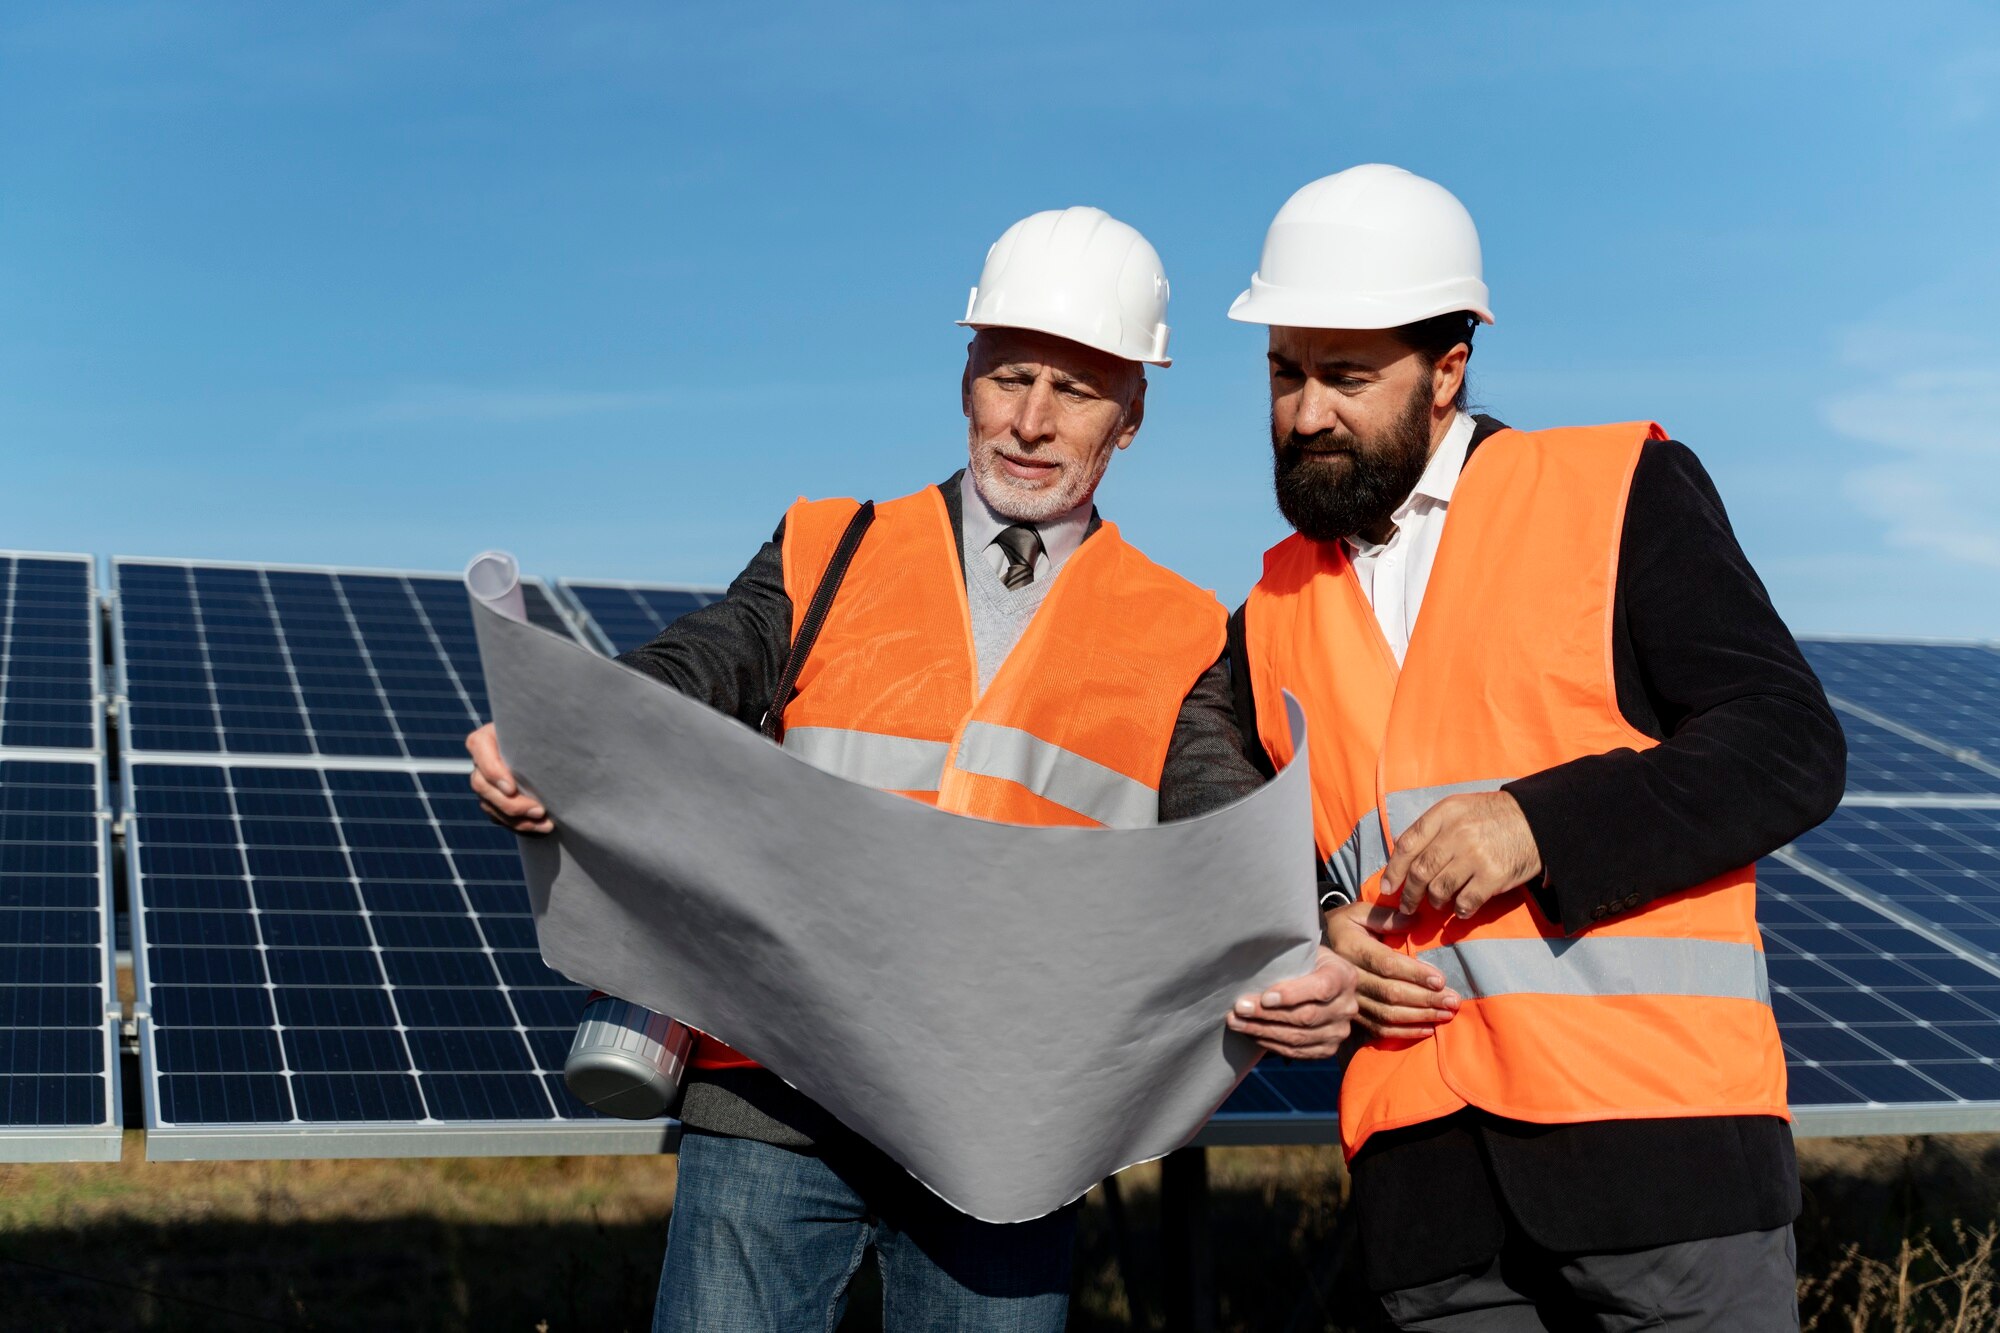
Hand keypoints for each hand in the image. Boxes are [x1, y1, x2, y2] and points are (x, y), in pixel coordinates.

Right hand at [466, 723, 553, 834]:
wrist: (548, 744)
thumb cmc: (547, 730)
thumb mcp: (542, 727)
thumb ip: (543, 731)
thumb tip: (560, 735)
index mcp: (485, 738)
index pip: (479, 750)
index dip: (493, 773)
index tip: (512, 789)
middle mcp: (480, 761)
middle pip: (482, 785)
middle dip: (511, 803)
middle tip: (540, 811)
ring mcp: (485, 782)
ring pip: (489, 806)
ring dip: (517, 820)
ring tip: (546, 824)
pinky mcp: (493, 800)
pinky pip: (499, 817)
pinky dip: (519, 825)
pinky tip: (540, 827)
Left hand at [1225, 946, 1358, 1060]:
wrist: (1323, 981)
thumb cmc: (1306, 962)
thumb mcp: (1303, 952)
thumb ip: (1288, 958)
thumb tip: (1251, 965)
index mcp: (1344, 976)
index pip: (1321, 988)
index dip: (1292, 994)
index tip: (1265, 997)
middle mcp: (1347, 1006)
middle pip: (1306, 1016)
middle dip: (1267, 1014)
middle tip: (1239, 1008)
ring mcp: (1339, 1031)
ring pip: (1299, 1038)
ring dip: (1263, 1031)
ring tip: (1236, 1022)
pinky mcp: (1328, 1049)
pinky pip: (1298, 1052)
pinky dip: (1271, 1044)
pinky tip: (1251, 1034)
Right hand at [1325, 900, 1458, 1039]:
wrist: (1312, 952)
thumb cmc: (1344, 927)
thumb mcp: (1360, 912)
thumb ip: (1386, 916)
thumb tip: (1415, 921)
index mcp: (1351, 948)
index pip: (1387, 964)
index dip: (1414, 974)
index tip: (1441, 980)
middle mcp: (1349, 978)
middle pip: (1391, 993)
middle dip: (1426, 999)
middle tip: (1453, 1001)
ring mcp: (1350, 1000)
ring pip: (1388, 1014)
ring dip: (1420, 1017)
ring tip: (1446, 1014)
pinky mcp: (1354, 1015)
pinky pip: (1380, 1029)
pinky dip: (1405, 1032)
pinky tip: (1427, 1029)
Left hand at [1381, 791, 1539, 918]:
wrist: (1537, 819)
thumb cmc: (1492, 816)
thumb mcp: (1458, 808)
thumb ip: (1431, 828)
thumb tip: (1402, 853)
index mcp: (1444, 814)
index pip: (1407, 844)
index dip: (1393, 869)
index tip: (1388, 887)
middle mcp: (1457, 834)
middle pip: (1420, 871)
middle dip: (1409, 894)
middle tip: (1407, 905)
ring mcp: (1475, 855)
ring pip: (1439, 889)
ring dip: (1434, 902)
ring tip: (1437, 904)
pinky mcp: (1494, 876)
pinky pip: (1466, 902)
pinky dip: (1459, 911)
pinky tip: (1460, 910)